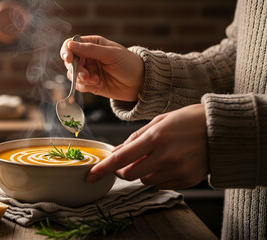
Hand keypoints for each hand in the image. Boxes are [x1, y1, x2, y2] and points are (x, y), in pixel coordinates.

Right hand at [60, 35, 144, 101]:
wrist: (139, 83)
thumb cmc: (129, 64)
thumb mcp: (110, 54)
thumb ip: (90, 50)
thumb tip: (71, 45)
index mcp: (92, 44)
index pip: (71, 45)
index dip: (67, 52)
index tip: (69, 60)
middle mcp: (88, 57)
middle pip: (69, 62)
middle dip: (76, 69)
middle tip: (86, 75)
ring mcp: (89, 71)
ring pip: (72, 75)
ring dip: (81, 79)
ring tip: (95, 81)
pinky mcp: (91, 84)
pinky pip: (79, 85)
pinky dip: (85, 86)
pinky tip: (98, 85)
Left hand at [87, 104, 208, 188]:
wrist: (223, 129)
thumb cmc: (189, 120)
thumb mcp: (159, 121)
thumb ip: (136, 138)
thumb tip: (117, 152)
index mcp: (155, 137)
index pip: (121, 158)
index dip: (103, 169)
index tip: (91, 175)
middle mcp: (165, 156)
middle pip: (129, 174)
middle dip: (123, 170)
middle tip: (128, 161)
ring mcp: (177, 170)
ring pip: (145, 181)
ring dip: (142, 172)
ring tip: (158, 156)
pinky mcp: (186, 180)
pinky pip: (161, 184)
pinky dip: (158, 176)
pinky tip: (170, 162)